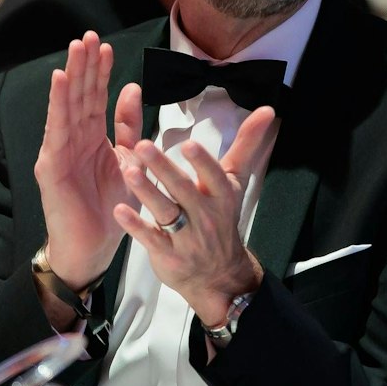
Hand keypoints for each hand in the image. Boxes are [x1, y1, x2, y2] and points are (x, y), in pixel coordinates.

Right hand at [33, 32, 142, 289]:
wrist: (92, 248)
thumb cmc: (108, 210)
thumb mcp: (127, 160)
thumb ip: (128, 126)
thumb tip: (131, 88)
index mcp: (90, 138)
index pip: (94, 98)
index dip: (99, 72)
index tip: (105, 45)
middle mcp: (71, 140)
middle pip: (78, 95)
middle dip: (84, 65)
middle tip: (88, 35)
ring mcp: (58, 151)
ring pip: (66, 106)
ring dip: (71, 75)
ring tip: (76, 48)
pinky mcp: (51, 165)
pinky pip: (56, 129)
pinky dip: (58, 104)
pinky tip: (60, 81)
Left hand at [112, 109, 276, 325]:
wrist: (219, 276)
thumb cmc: (222, 219)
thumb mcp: (235, 182)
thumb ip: (246, 145)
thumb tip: (267, 109)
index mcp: (221, 195)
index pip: (213, 176)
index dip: (202, 162)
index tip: (187, 144)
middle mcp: (205, 216)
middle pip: (183, 190)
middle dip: (163, 168)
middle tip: (142, 146)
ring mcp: (186, 237)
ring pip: (165, 212)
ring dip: (147, 191)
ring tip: (129, 171)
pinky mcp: (168, 255)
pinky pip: (150, 239)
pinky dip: (135, 226)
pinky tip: (119, 210)